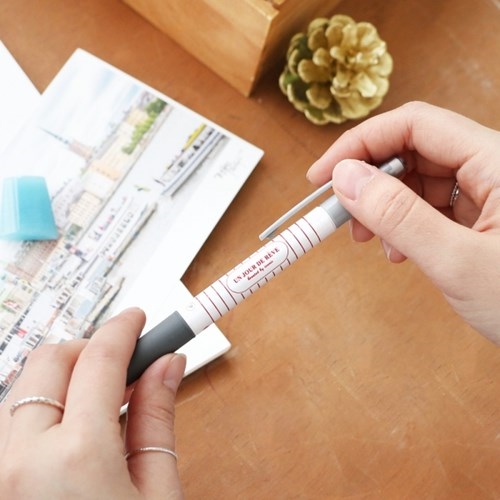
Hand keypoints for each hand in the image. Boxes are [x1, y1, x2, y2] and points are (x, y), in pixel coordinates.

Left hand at [0, 308, 185, 498]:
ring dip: (64, 378)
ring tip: (100, 400)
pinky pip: (10, 423)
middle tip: (125, 362)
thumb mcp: (158, 495)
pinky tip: (71, 429)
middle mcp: (21, 459)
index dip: (123, 330)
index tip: (137, 321)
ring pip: (24, 387)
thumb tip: (166, 364)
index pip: (100, 360)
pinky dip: (43, 409)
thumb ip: (157, 419)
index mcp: (76, 457)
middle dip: (89, 348)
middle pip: (50, 360)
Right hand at [307, 101, 499, 343]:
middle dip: (370, 180)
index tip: (322, 175)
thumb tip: (345, 178)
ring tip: (371, 241)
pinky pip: (433, 206)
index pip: (414, 125)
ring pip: (420, 179)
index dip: (361, 144)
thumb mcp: (459, 262)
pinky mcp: (485, 217)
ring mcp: (491, 192)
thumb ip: (400, 216)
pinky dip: (406, 224)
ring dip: (385, 205)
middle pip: (415, 149)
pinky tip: (400, 250)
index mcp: (498, 161)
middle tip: (341, 215)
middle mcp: (494, 167)